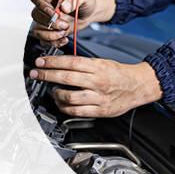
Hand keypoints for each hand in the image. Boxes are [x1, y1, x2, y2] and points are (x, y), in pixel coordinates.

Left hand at [29, 55, 163, 116]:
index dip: (52, 62)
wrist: (138, 86)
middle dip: (47, 75)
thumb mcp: (103, 62)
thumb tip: (61, 64)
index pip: (70, 62)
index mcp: (99, 66)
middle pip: (67, 78)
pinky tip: (61, 102)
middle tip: (35, 74)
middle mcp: (98, 81)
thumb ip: (84, 64)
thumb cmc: (120, 74)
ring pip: (70, 97)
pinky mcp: (100, 110)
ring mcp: (99, 97)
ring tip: (52, 90)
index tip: (40, 63)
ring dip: (56, 94)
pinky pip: (77, 111)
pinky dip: (65, 107)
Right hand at [30, 0, 115, 47]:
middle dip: (50, 23)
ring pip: (36, 30)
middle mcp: (44, 7)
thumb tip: (63, 7)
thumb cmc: (85, 0)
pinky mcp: (49, 32)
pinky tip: (64, 39)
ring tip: (64, 33)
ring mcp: (45, 20)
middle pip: (36, 15)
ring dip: (49, 35)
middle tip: (64, 24)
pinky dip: (53, 43)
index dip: (41, 5)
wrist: (90, 12)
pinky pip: (44, 40)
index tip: (53, 12)